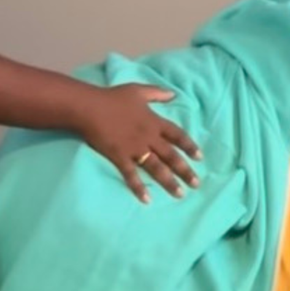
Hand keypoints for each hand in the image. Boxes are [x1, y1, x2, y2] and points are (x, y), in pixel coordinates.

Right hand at [73, 83, 199, 201]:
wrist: (89, 108)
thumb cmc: (113, 98)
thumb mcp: (139, 91)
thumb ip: (157, 93)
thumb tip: (174, 94)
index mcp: (155, 122)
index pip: (178, 136)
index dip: (190, 146)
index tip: (199, 158)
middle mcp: (149, 137)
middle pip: (171, 156)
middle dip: (185, 171)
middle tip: (196, 184)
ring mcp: (135, 149)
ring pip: (156, 168)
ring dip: (169, 182)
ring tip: (180, 194)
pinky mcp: (119, 157)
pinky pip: (131, 174)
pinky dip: (138, 187)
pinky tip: (146, 199)